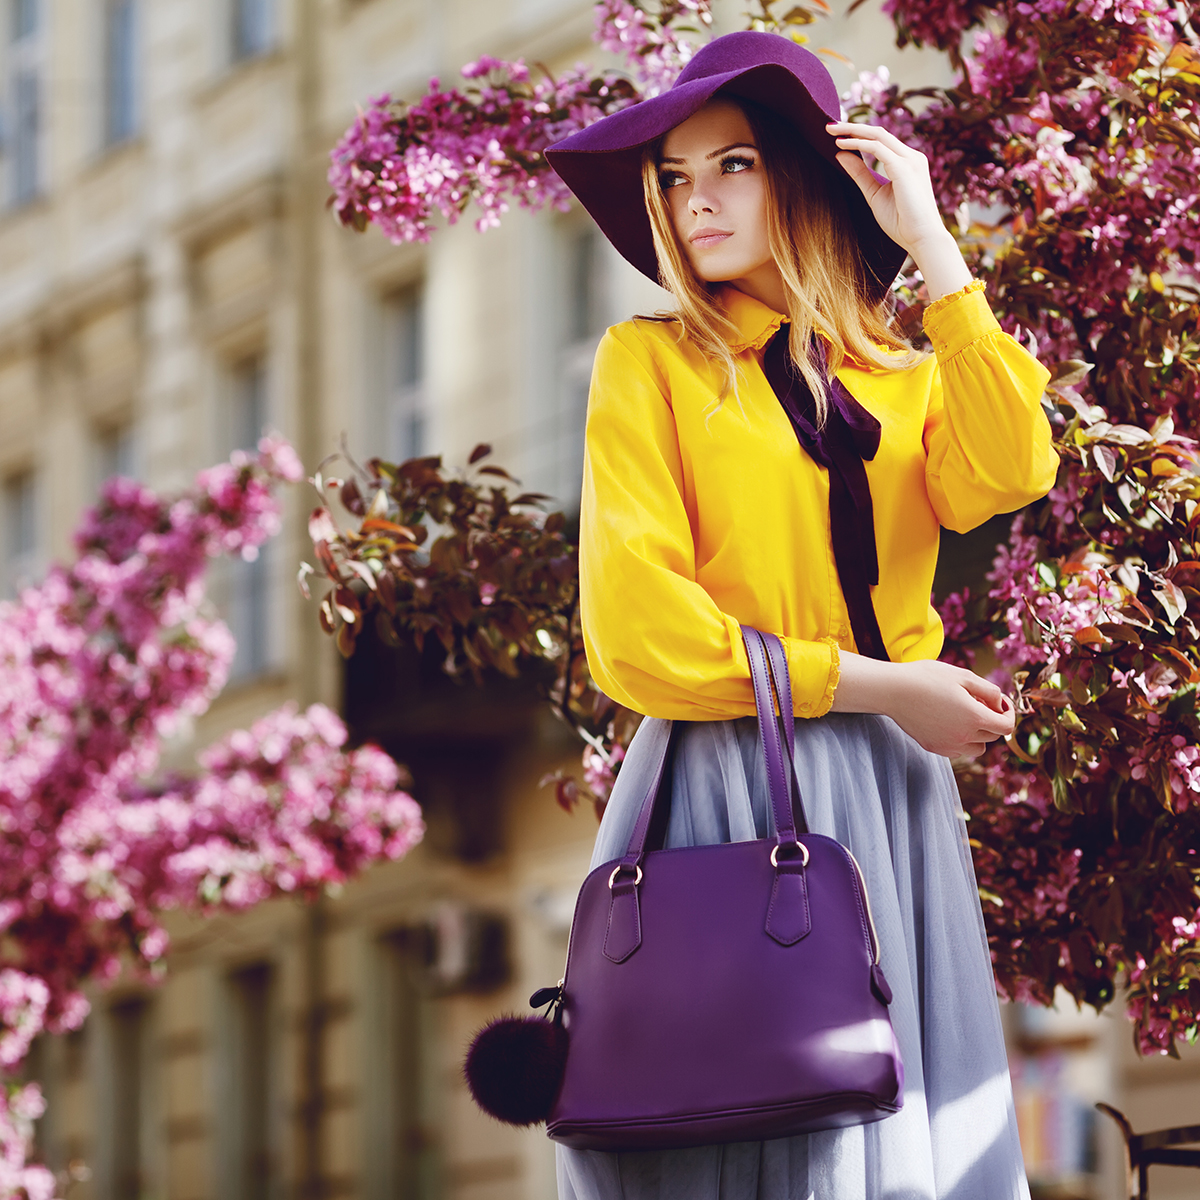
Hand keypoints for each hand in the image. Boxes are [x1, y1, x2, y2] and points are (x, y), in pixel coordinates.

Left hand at [825, 121, 949, 257]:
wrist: (922, 239)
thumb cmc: (901, 222)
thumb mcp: (874, 194)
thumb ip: (860, 174)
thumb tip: (841, 155)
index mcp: (907, 163)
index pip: (881, 141)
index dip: (858, 134)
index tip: (837, 135)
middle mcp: (911, 157)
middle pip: (878, 132)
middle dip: (852, 127)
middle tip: (828, 126)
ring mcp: (910, 160)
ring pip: (878, 135)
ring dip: (853, 131)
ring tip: (831, 131)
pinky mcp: (905, 168)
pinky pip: (877, 148)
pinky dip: (858, 144)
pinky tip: (842, 145)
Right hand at [832, 654, 1013, 758]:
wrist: (892, 690)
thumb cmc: (926, 678)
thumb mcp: (963, 676)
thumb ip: (989, 690)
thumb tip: (1000, 704)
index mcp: (974, 717)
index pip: (1007, 726)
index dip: (1009, 712)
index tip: (1000, 701)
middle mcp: (964, 736)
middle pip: (993, 735)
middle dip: (992, 719)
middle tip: (979, 701)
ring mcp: (948, 745)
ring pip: (978, 748)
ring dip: (979, 734)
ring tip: (965, 715)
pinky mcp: (933, 747)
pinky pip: (958, 750)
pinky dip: (961, 740)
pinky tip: (949, 722)